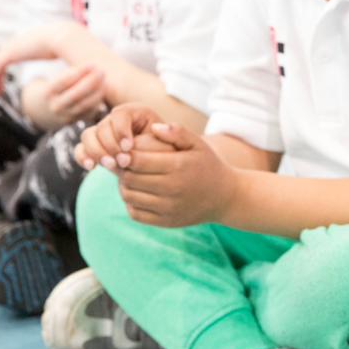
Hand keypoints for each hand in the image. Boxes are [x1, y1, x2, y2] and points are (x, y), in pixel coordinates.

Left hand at [0, 21, 87, 96]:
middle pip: (4, 59)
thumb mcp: (71, 62)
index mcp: (33, 43)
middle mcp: (22, 42)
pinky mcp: (11, 53)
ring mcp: (15, 46)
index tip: (11, 79)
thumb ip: (72, 72)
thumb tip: (83, 83)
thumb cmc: (75, 51)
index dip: (14, 67)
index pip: (17, 54)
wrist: (69, 40)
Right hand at [24, 64, 106, 130]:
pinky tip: (103, 91)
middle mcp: (55, 106)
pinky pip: (89, 112)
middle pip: (76, 94)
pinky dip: (97, 102)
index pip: (64, 81)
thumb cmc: (56, 88)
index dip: (79, 72)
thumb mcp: (55, 80)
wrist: (44, 110)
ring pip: (84, 104)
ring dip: (97, 92)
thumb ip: (71, 74)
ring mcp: (65, 116)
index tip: (92, 64)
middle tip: (102, 71)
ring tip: (105, 80)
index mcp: (48, 92)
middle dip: (91, 82)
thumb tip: (90, 65)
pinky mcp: (75, 121)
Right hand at [75, 104, 164, 172]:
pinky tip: (91, 167)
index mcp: (136, 112)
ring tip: (110, 165)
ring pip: (88, 135)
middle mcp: (116, 119)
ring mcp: (104, 132)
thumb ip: (162, 138)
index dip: (121, 130)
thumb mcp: (172, 143)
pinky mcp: (95, 147)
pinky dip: (83, 156)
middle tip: (122, 161)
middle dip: (110, 144)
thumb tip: (147, 135)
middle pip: (102, 126)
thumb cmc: (168, 152)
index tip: (129, 147)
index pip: (120, 114)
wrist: (160, 166)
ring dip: (97, 151)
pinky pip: (81, 148)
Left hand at [117, 122, 237, 227]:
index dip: (125, 154)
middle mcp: (172, 189)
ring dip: (124, 185)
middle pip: (130, 178)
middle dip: (122, 169)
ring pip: (129, 196)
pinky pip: (135, 213)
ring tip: (130, 176)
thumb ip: (177, 132)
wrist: (225, 198)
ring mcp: (168, 208)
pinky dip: (130, 202)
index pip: (137, 160)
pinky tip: (138, 192)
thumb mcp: (198, 145)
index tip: (124, 151)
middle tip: (124, 164)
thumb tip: (153, 127)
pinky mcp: (165, 221)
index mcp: (178, 166)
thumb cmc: (208, 166)